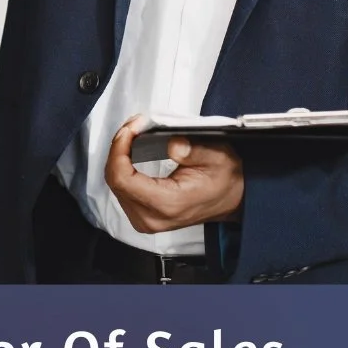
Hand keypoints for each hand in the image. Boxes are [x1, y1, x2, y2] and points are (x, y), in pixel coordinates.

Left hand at [104, 115, 243, 232]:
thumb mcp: (217, 156)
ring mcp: (146, 220)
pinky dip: (122, 167)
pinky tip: (130, 152)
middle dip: (118, 148)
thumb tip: (173, 144)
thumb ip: (193, 150)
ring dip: (119, 156)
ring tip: (132, 135)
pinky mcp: (143, 216)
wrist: (233, 199)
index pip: (123, 179)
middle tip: (132, 126)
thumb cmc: (225, 178)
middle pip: (115, 180)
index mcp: (168, 203)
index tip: (130, 129)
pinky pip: (121, 190)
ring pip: (115, 184)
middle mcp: (152, 217)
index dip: (119, 150)